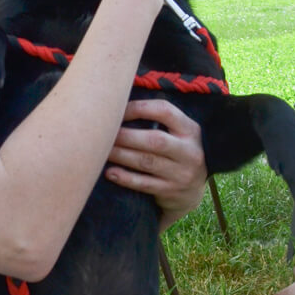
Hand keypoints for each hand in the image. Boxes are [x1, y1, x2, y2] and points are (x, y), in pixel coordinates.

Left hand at [105, 99, 206, 230]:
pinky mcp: (171, 191)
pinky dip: (125, 178)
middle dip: (126, 136)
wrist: (192, 191)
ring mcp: (182, 174)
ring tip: (101, 151)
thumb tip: (119, 103)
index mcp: (190, 130)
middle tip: (105, 134)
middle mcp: (189, 151)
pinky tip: (110, 172)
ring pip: (146, 162)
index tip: (119, 111)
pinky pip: (144, 184)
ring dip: (120, 155)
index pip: (165, 111)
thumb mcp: (179, 134)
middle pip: (154, 140)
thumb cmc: (176, 153)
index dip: (139, 108)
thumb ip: (159, 120)